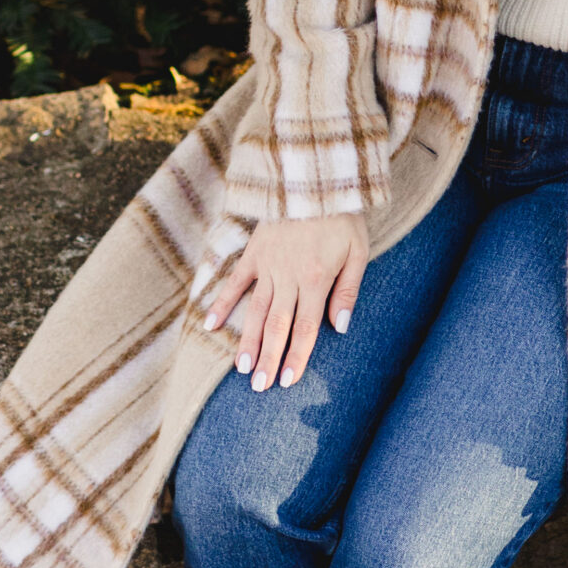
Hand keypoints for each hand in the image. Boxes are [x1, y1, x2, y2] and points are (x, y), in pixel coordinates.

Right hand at [205, 213, 368, 392]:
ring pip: (254, 310)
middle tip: (259, 387)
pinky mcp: (253, 252)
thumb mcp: (357, 253)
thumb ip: (348, 291)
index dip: (296, 356)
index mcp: (316, 280)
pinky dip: (222, 303)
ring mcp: (267, 265)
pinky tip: (211, 325)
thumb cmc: (341, 218)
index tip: (287, 381)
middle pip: (277, 326)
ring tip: (242, 368)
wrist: (315, 180)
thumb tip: (341, 327)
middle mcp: (288, 277)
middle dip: (268, 358)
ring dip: (248, 341)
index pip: (306, 328)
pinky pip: (235, 281)